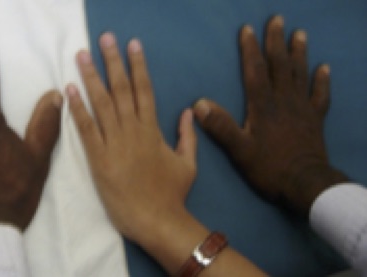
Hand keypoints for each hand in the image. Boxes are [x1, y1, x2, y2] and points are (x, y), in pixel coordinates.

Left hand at [66, 33, 264, 275]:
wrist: (158, 222)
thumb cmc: (173, 194)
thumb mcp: (188, 163)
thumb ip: (188, 135)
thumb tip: (189, 111)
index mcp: (153, 130)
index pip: (145, 90)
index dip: (138, 66)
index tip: (132, 45)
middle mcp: (133, 130)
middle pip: (121, 89)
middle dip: (113, 62)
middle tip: (104, 39)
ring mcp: (114, 144)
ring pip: (102, 104)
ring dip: (91, 77)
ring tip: (82, 56)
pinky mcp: (98, 160)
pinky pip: (86, 129)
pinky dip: (78, 108)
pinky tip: (70, 90)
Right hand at [193, 16, 347, 216]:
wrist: (306, 184)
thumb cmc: (269, 168)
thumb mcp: (240, 151)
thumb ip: (221, 127)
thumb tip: (200, 103)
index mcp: (263, 105)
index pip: (255, 71)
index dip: (250, 49)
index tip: (247, 30)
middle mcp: (284, 100)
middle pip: (280, 65)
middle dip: (276, 42)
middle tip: (277, 20)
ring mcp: (302, 108)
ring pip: (300, 74)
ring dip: (299, 53)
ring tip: (299, 34)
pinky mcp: (315, 119)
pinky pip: (320, 95)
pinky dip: (322, 81)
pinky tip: (324, 68)